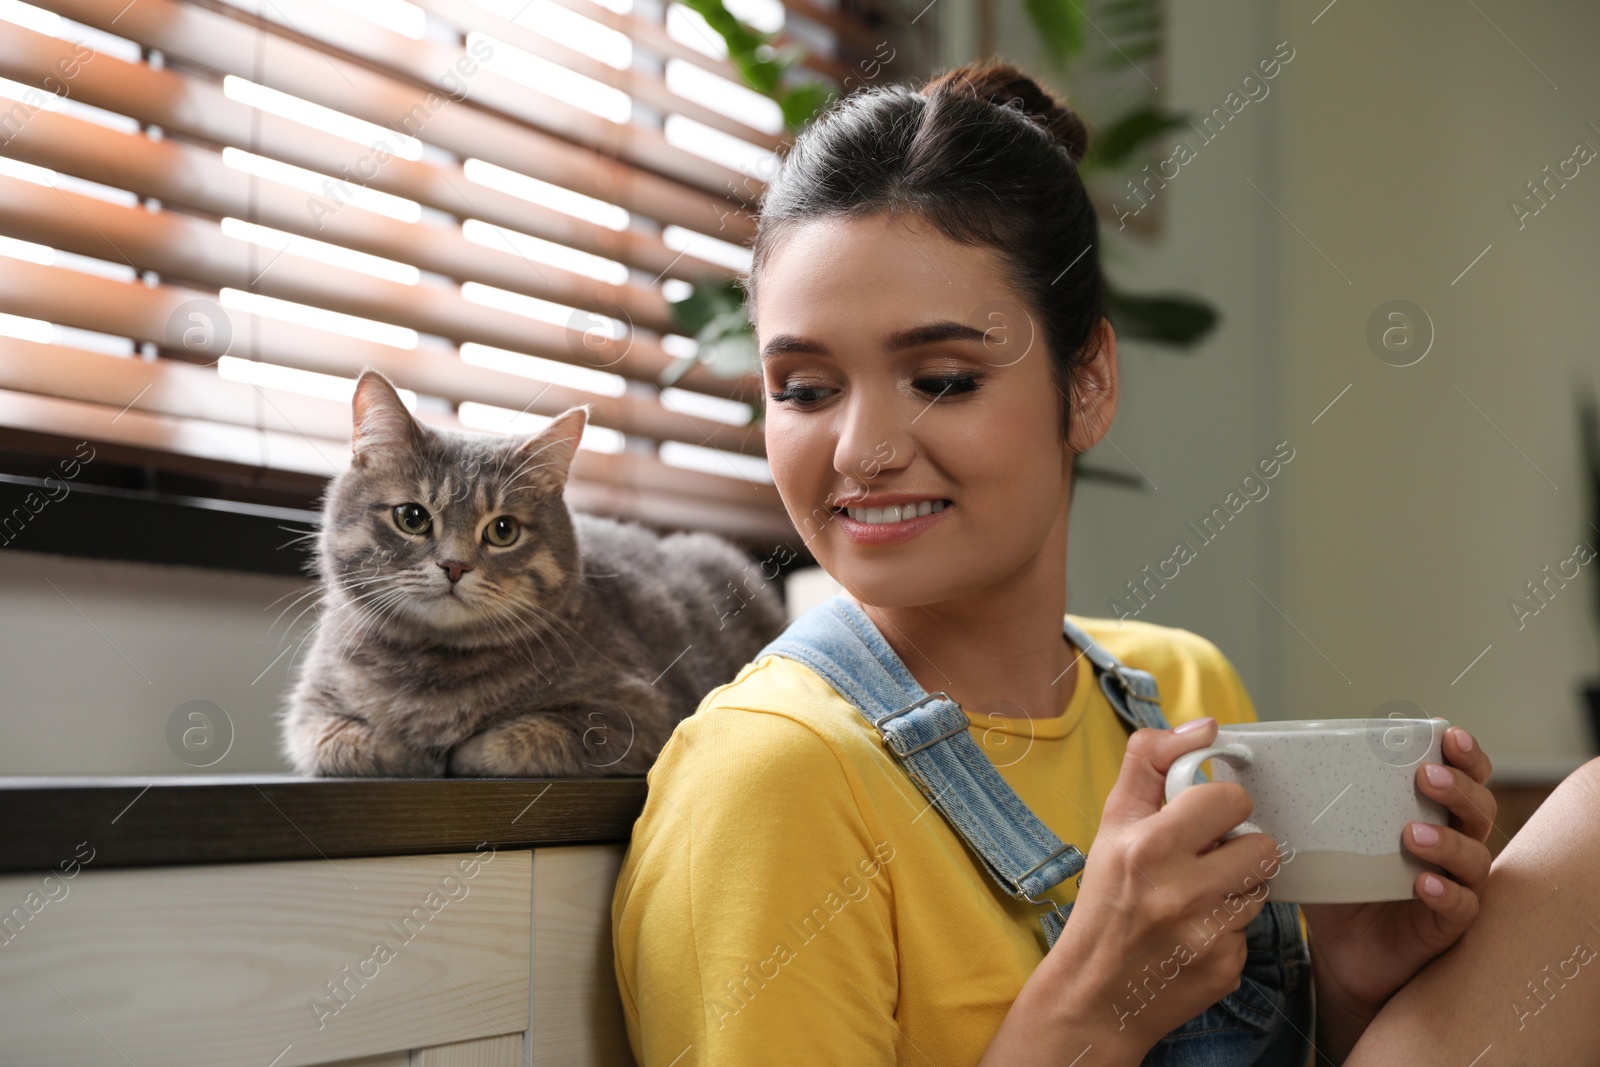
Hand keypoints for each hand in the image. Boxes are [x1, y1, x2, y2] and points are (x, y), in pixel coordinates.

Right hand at [1005, 719, 1283, 1058]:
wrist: (1095, 993)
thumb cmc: (1103, 901)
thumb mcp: (1112, 824)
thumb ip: (1151, 762)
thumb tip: (1206, 725)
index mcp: (1150, 845)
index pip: (1230, 799)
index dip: (1218, 806)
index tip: (1199, 820)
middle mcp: (1182, 890)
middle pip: (1262, 844)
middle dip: (1238, 848)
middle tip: (1206, 860)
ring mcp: (1208, 934)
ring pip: (1261, 888)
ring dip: (1236, 889)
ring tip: (1196, 899)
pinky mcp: (1227, 967)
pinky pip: (1251, 931)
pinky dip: (1228, 930)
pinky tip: (1195, 935)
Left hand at [1300, 724, 1495, 1024]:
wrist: (1342, 949)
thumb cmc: (1338, 883)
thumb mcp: (1320, 836)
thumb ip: (1300, 800)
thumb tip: (1241, 759)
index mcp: (1429, 812)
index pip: (1464, 775)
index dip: (1464, 754)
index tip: (1448, 734)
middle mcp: (1452, 844)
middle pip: (1478, 809)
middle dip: (1457, 788)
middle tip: (1425, 776)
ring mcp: (1455, 884)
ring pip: (1474, 857)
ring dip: (1446, 840)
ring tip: (1410, 833)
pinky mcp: (1447, 924)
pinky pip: (1461, 906)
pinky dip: (1446, 892)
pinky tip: (1424, 883)